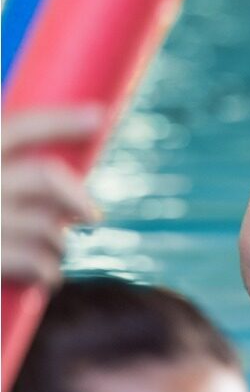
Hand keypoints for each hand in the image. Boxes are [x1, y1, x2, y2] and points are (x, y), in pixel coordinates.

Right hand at [1, 107, 101, 284]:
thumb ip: (8, 167)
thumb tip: (48, 152)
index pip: (20, 127)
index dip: (61, 120)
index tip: (98, 115)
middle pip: (47, 177)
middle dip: (78, 197)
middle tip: (92, 217)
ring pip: (49, 225)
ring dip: (59, 243)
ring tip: (52, 252)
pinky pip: (37, 262)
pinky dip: (49, 271)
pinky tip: (46, 276)